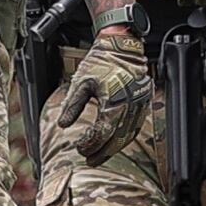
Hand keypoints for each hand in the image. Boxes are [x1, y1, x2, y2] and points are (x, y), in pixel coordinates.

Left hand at [46, 29, 155, 165]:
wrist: (122, 46)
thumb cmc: (101, 61)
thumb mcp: (81, 83)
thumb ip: (72, 106)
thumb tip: (62, 124)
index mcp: (114, 101)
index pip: (102, 132)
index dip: (90, 144)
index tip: (80, 148)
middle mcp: (129, 105)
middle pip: (116, 138)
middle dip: (102, 152)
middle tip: (90, 160)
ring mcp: (139, 105)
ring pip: (128, 135)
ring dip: (114, 148)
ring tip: (100, 155)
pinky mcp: (143, 102)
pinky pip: (136, 127)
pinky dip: (125, 138)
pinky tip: (116, 143)